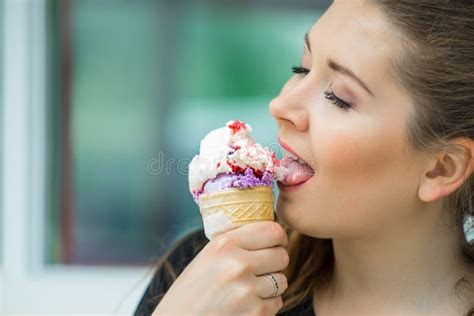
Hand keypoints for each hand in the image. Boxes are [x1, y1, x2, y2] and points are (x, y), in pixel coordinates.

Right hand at [152, 221, 288, 315]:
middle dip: (276, 264)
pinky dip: (266, 306)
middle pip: (282, 256)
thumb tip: (270, 233)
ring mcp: (246, 290)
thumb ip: (235, 243)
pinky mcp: (254, 313)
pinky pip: (276, 303)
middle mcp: (237, 264)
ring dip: (271, 287)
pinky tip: (246, 306)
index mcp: (224, 244)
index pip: (272, 231)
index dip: (279, 238)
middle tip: (262, 269)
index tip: (276, 243)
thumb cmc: (191, 291)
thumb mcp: (207, 257)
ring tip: (249, 290)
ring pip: (281, 281)